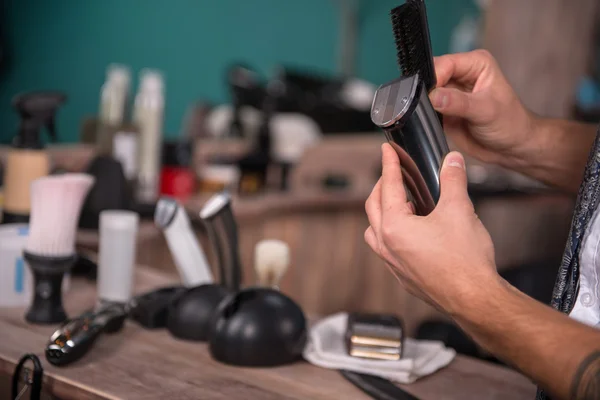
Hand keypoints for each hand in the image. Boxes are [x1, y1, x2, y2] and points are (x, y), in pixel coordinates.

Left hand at [364, 144, 499, 313]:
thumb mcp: (460, 210)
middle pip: (373, 207)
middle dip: (382, 187)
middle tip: (393, 174)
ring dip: (382, 213)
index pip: (387, 187)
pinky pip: (386, 250)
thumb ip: (453, 180)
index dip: (389, 165)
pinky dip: (391, 234)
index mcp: (394, 227)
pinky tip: (411, 232)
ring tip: (401, 203)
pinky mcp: (403, 277)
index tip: (388, 151)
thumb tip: (452, 161)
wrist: (474, 299)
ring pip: (374, 231)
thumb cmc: (465, 261)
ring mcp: (392, 264)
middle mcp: (386, 246)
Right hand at [430, 50, 537, 166]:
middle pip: (431, 76)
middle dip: (426, 91)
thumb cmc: (510, 124)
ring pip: (425, 93)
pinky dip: (422, 115)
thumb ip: (459, 103)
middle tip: (426, 107)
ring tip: (428, 116)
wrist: (510, 148)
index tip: (429, 97)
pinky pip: (425, 109)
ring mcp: (449, 93)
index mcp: (475, 64)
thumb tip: (434, 96)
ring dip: (422, 104)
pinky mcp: (442, 110)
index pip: (445, 64)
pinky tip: (427, 122)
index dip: (434, 78)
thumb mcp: (486, 111)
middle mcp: (460, 75)